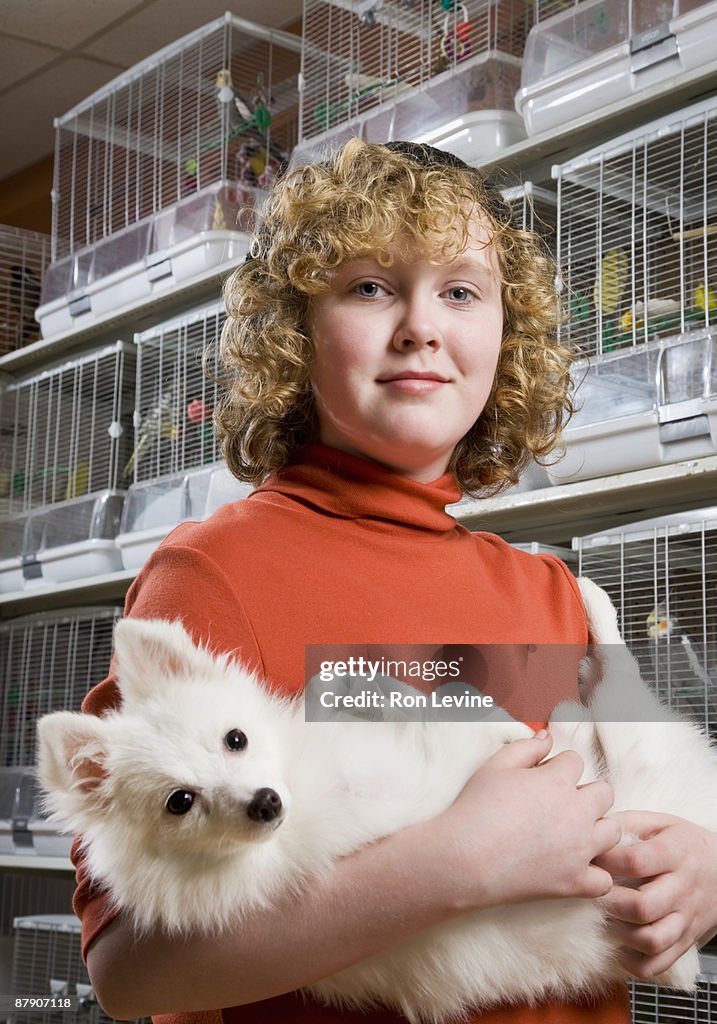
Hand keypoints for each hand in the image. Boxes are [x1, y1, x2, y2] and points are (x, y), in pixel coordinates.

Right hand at [439, 732, 619, 910]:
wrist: (462, 859)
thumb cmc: (474, 809)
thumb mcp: (494, 766)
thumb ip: (525, 748)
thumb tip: (547, 738)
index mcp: (557, 781)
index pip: (575, 761)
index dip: (559, 768)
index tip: (542, 780)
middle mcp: (576, 813)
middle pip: (604, 793)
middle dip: (586, 795)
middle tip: (560, 806)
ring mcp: (579, 850)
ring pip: (613, 832)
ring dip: (597, 830)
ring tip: (572, 835)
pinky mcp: (574, 882)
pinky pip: (604, 880)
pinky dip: (593, 875)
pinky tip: (573, 869)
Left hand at [595, 810, 716, 979]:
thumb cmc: (684, 843)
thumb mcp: (661, 823)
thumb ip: (628, 823)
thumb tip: (594, 829)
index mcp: (674, 854)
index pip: (635, 861)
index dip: (606, 862)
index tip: (589, 859)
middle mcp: (682, 889)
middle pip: (642, 906)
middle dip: (610, 902)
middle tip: (593, 894)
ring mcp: (686, 919)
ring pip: (652, 940)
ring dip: (621, 933)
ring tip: (607, 918)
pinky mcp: (685, 941)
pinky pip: (658, 964)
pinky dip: (634, 961)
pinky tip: (621, 944)